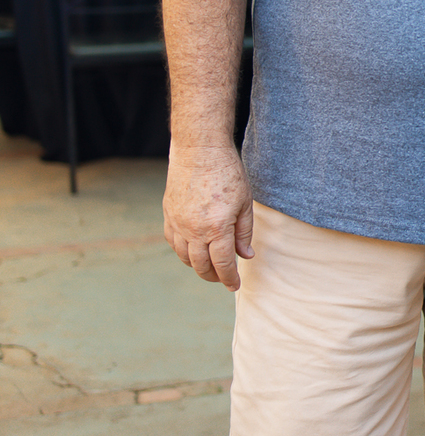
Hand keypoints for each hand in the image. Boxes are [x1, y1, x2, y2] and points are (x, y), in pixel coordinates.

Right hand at [163, 144, 253, 290]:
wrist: (199, 150)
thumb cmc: (228, 173)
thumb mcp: (245, 203)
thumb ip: (244, 233)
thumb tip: (245, 256)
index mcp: (217, 228)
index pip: (222, 264)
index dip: (229, 278)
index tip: (234, 285)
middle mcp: (194, 230)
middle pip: (201, 266)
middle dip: (214, 276)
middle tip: (224, 278)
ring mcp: (178, 223)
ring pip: (184, 257)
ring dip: (197, 266)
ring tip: (210, 265)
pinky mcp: (168, 214)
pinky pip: (172, 241)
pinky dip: (182, 251)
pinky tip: (193, 249)